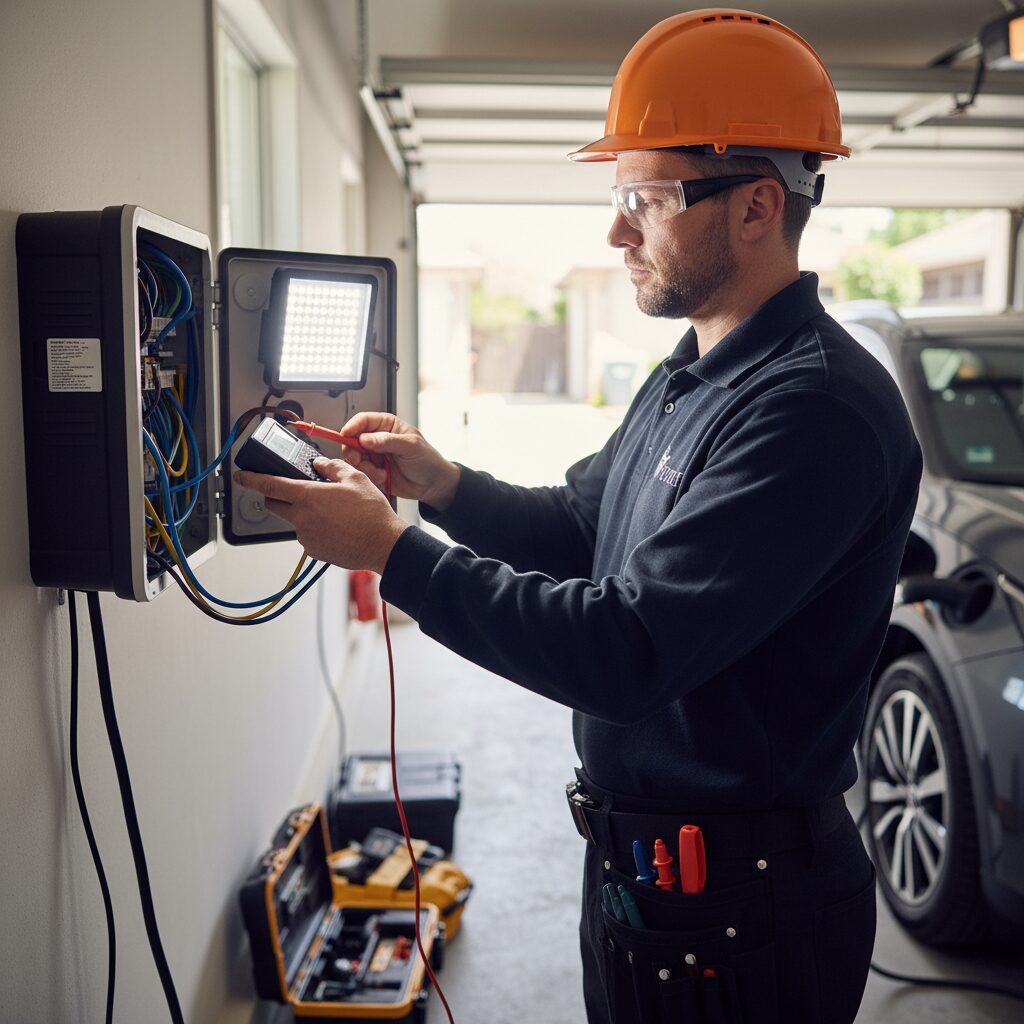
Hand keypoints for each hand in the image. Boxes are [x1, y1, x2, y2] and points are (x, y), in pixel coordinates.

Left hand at [233, 460, 409, 572]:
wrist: (384, 544)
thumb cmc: (372, 514)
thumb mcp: (356, 478)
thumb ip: (332, 467)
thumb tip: (320, 464)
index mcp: (308, 497)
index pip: (269, 485)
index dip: (251, 479)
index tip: (242, 476)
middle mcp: (302, 518)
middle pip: (275, 504)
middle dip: (276, 495)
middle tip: (290, 490)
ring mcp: (307, 537)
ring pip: (294, 520)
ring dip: (303, 513)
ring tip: (331, 512)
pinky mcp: (314, 551)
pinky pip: (308, 535)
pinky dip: (315, 529)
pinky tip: (336, 526)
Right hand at [338, 412, 460, 509]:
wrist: (432, 484)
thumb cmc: (427, 460)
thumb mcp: (410, 446)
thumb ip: (387, 441)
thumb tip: (365, 439)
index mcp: (386, 425)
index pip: (363, 420)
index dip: (352, 427)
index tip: (346, 435)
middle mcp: (377, 439)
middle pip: (352, 440)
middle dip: (353, 451)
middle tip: (360, 459)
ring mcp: (374, 456)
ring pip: (354, 459)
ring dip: (365, 467)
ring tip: (381, 472)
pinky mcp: (373, 471)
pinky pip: (361, 473)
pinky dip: (370, 477)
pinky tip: (384, 478)